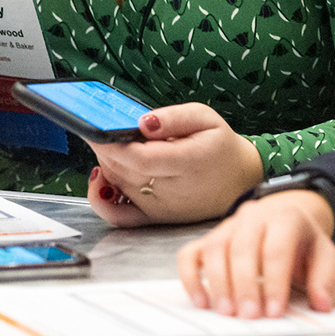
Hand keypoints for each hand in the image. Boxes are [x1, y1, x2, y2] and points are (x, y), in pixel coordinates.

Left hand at [85, 104, 264, 226]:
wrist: (238, 181)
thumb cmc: (220, 146)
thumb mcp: (205, 118)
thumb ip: (174, 117)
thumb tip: (143, 122)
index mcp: (188, 162)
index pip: (140, 158)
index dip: (113, 144)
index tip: (96, 128)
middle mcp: (173, 190)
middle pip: (123, 170)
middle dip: (104, 148)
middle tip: (96, 128)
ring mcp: (161, 208)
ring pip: (118, 185)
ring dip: (105, 164)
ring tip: (106, 143)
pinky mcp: (155, 218)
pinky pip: (119, 216)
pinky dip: (102, 200)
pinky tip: (100, 180)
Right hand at [177, 191, 334, 317]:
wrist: (287, 217)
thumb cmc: (303, 242)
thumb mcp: (326, 256)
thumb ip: (326, 278)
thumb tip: (322, 303)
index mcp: (286, 218)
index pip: (277, 247)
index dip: (275, 281)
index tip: (275, 311)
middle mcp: (254, 217)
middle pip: (243, 246)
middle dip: (245, 284)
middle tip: (249, 315)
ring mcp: (229, 226)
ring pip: (216, 247)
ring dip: (219, 282)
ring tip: (227, 312)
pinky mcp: (210, 238)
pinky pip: (190, 253)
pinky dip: (191, 277)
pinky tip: (201, 301)